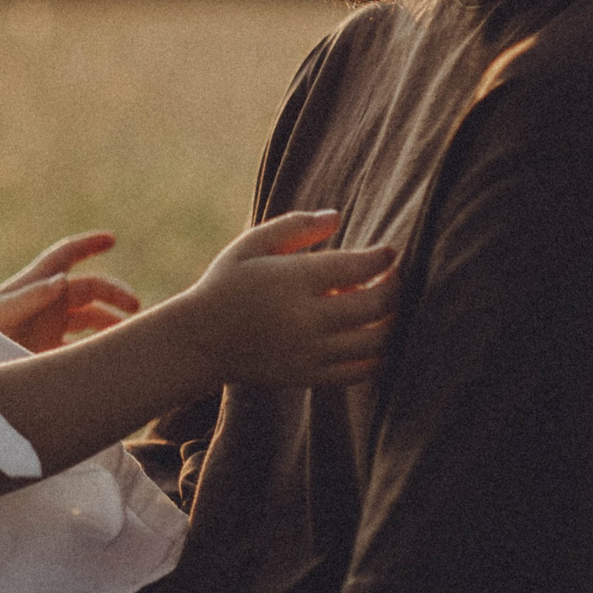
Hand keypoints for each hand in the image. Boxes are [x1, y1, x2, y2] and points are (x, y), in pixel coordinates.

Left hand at [0, 231, 141, 351]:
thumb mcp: (1, 312)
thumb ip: (31, 297)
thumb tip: (64, 279)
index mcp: (35, 282)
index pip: (66, 255)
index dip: (88, 244)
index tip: (112, 239)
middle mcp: (47, 301)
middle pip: (90, 288)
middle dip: (114, 293)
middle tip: (135, 307)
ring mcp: (50, 325)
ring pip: (92, 317)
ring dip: (112, 322)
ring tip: (131, 334)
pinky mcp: (48, 350)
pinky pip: (81, 345)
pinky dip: (98, 348)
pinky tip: (112, 356)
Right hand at [174, 210, 396, 387]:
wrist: (199, 341)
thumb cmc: (226, 285)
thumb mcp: (251, 245)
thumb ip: (295, 226)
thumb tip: (337, 216)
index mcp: (292, 280)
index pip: (358, 267)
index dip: (382, 258)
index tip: (388, 252)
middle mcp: (305, 318)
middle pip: (375, 304)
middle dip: (394, 288)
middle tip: (392, 278)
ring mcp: (309, 352)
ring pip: (374, 340)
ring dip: (389, 321)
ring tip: (383, 308)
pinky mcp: (309, 376)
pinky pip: (360, 371)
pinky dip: (376, 356)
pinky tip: (371, 339)